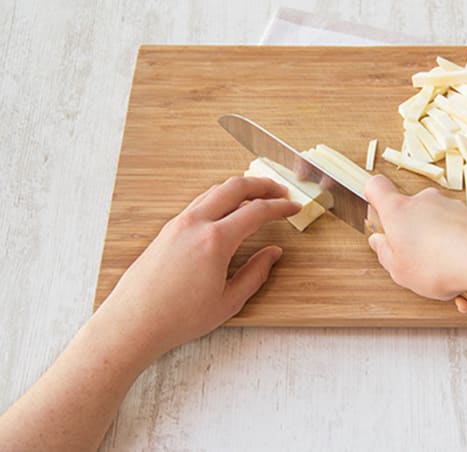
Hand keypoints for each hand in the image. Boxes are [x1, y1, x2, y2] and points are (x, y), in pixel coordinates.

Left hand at [94, 176, 300, 357]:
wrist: (133, 322)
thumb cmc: (177, 317)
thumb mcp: (228, 302)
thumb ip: (255, 273)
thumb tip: (272, 254)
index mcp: (215, 241)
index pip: (257, 211)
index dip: (280, 207)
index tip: (293, 207)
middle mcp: (195, 224)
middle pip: (235, 187)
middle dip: (262, 184)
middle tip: (279, 190)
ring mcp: (178, 224)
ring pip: (214, 191)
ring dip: (239, 189)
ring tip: (256, 197)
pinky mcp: (167, 230)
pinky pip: (199, 203)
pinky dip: (219, 199)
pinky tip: (227, 211)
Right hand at [364, 175, 466, 307]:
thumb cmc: (438, 264)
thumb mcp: (399, 269)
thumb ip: (385, 254)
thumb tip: (379, 241)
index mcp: (398, 210)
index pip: (376, 187)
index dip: (372, 197)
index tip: (375, 211)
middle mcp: (425, 202)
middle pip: (411, 215)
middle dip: (413, 241)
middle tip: (418, 268)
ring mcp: (452, 207)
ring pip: (438, 231)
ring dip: (442, 257)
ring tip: (452, 288)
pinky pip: (461, 240)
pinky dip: (462, 261)